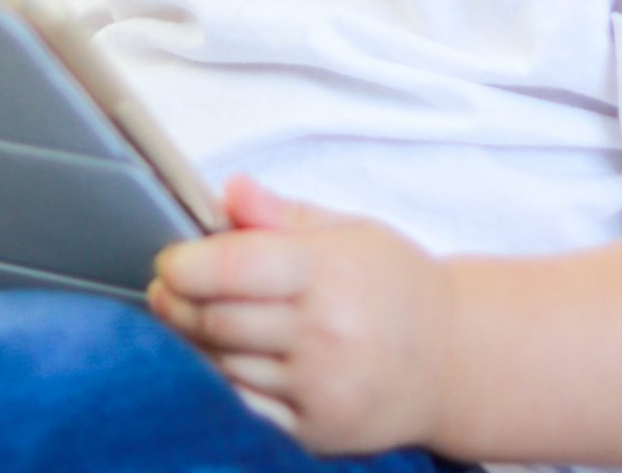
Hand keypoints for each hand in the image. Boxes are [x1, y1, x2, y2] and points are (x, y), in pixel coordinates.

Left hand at [147, 174, 454, 456]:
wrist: (454, 359)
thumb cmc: (396, 287)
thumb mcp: (350, 231)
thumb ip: (282, 214)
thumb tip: (229, 191)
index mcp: (331, 271)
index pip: (233, 266)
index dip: (185, 264)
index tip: (170, 261)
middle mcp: (326, 332)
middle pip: (217, 319)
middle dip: (178, 303)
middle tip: (167, 290)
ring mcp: (321, 387)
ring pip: (223, 365)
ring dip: (194, 342)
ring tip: (193, 320)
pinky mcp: (316, 429)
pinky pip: (244, 407)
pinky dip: (221, 383)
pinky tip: (221, 360)